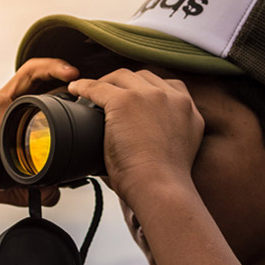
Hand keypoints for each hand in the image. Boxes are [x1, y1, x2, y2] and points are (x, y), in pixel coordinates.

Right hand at [0, 58, 79, 205]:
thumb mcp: (8, 181)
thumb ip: (32, 185)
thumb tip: (54, 192)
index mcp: (11, 110)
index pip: (37, 82)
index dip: (57, 73)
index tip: (76, 75)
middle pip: (26, 73)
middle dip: (50, 68)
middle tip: (70, 76)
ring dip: (5, 119)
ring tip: (7, 144)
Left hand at [68, 68, 204, 203]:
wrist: (160, 187)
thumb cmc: (161, 182)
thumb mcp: (174, 149)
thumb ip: (162, 134)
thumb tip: (136, 140)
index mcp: (188, 110)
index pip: (166, 86)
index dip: (145, 89)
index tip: (132, 97)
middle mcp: (173, 97)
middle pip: (143, 77)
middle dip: (124, 83)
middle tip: (107, 94)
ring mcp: (150, 96)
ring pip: (121, 77)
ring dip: (105, 83)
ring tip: (89, 93)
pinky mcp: (125, 101)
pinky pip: (98, 87)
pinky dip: (84, 87)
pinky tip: (75, 91)